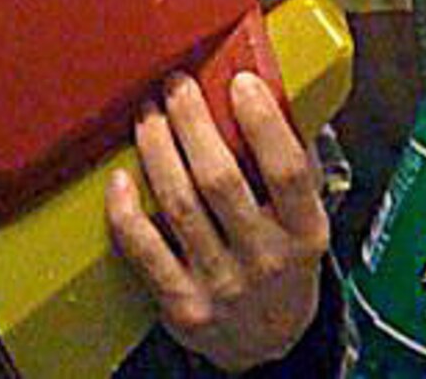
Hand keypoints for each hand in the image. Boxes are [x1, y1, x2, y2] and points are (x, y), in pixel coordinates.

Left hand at [107, 70, 327, 371]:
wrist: (267, 343)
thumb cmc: (284, 261)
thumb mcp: (306, 218)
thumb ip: (294, 163)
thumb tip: (272, 91)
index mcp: (305, 231)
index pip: (287, 170)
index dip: (263, 122)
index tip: (240, 82)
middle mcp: (265, 259)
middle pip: (221, 180)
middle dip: (192, 122)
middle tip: (176, 84)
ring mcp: (221, 284)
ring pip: (179, 204)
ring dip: (157, 149)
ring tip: (148, 114)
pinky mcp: (181, 303)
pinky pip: (144, 250)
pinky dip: (126, 210)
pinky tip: (119, 177)